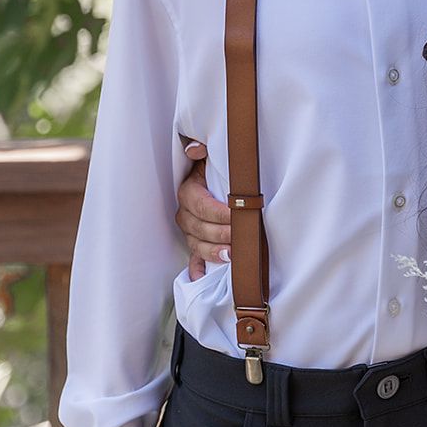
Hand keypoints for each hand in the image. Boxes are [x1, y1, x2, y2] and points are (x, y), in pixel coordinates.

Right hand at [176, 139, 230, 280]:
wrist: (217, 178)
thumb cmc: (216, 167)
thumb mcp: (210, 155)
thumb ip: (202, 150)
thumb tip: (195, 149)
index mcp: (188, 192)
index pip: (201, 206)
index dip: (219, 212)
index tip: (238, 215)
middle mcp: (186, 214)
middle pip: (200, 228)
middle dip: (221, 234)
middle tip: (240, 238)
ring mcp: (190, 232)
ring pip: (198, 245)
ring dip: (214, 252)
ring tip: (231, 256)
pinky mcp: (196, 245)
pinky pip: (193, 260)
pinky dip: (197, 269)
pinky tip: (202, 277)